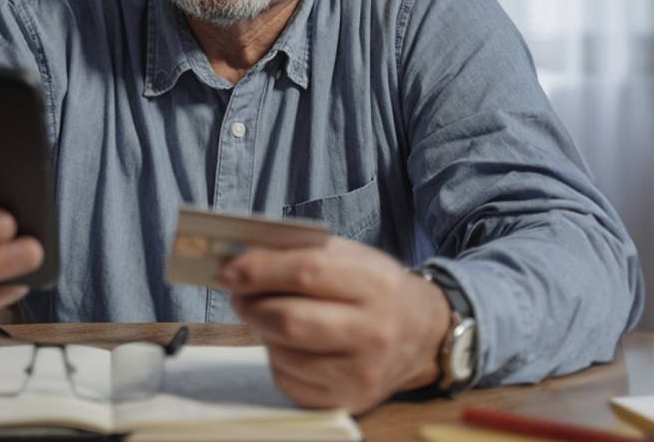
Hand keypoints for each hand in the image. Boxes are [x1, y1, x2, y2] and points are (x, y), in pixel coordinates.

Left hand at [221, 236, 451, 412]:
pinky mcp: (348, 401)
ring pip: (282, 352)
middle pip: (288, 320)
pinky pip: (288, 379)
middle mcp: (373, 332)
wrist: (423, 335)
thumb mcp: (355, 259)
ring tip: (270, 317)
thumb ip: (304, 253)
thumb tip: (242, 260)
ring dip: (263, 332)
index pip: (306, 273)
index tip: (229, 270)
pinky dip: (278, 359)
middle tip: (239, 296)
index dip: (259, 270)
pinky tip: (292, 346)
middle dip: (251, 305)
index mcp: (376, 285)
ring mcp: (361, 373)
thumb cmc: (379, 290)